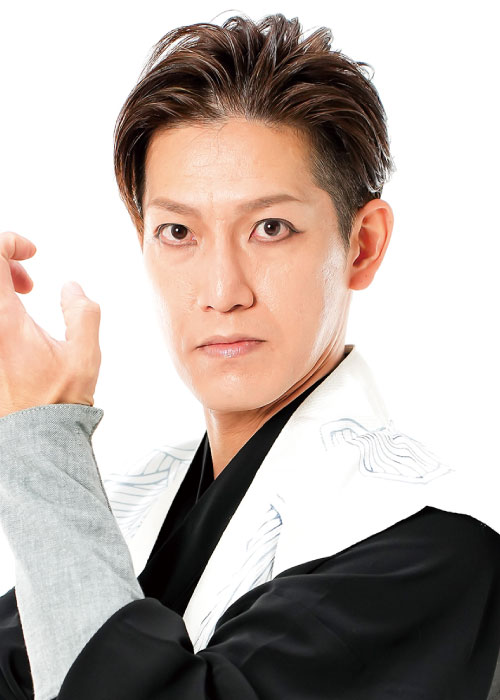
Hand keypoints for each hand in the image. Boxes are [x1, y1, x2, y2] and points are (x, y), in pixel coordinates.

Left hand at [0, 231, 101, 417]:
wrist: (34, 440)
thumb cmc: (57, 401)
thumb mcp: (83, 354)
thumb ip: (82, 312)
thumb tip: (70, 288)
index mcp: (3, 319)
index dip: (11, 242)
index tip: (33, 255)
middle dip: (5, 264)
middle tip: (28, 283)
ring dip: (2, 288)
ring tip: (22, 301)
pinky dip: (2, 309)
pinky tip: (15, 324)